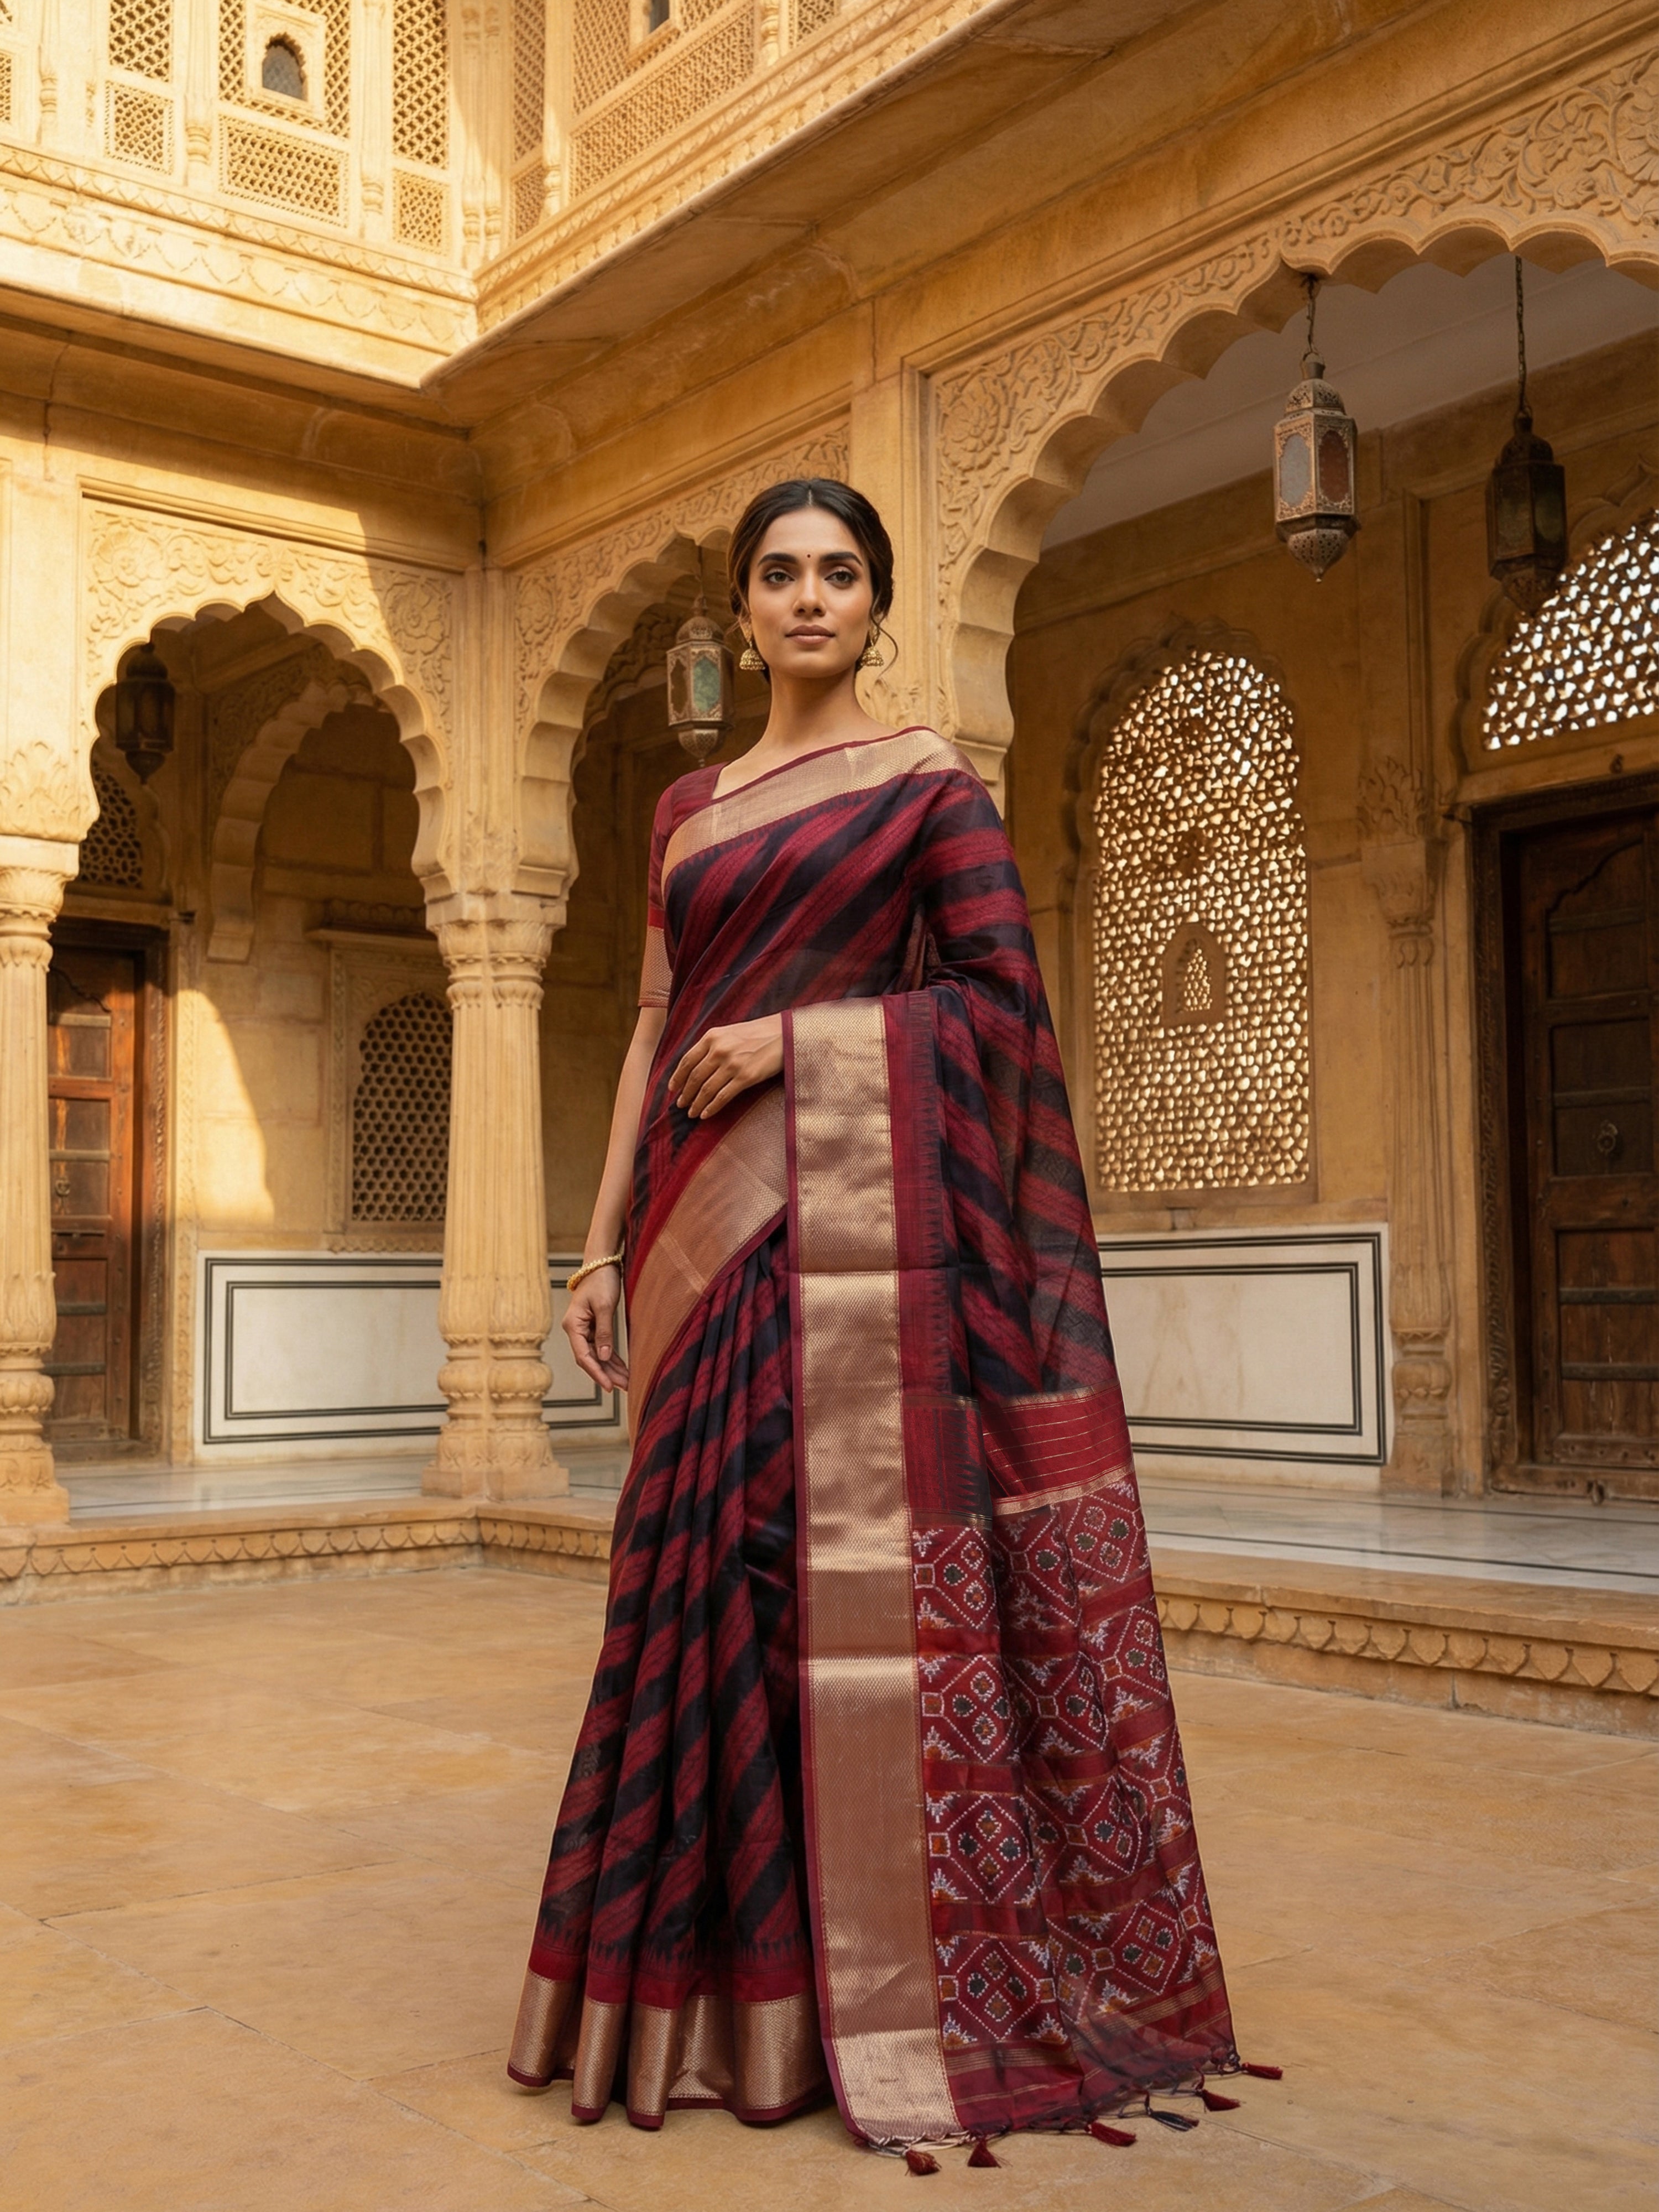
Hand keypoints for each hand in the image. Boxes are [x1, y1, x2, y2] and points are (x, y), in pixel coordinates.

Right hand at [563, 1265, 628, 1391]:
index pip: (583, 1356)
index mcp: (572, 1325)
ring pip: (596, 1355)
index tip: (609, 1387)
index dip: (596, 1373)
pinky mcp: (593, 1326)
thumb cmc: (601, 1280)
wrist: (601, 1263)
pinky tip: (622, 1369)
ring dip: (610, 1369)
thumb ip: (604, 1332)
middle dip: (606, 1374)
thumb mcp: (605, 1306)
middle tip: (625, 1388)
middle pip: (589, 1359)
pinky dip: (611, 1358)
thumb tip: (604, 1357)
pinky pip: (601, 1347)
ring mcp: (583, 1329)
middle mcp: (575, 1329)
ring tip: (626, 1382)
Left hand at [668, 1015, 783, 1119]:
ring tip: (692, 1112)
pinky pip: (723, 1097)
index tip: (672, 1089)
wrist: (785, 1033)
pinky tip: (706, 1114)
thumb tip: (695, 1067)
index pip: (687, 1060)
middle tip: (680, 1104)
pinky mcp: (746, 1077)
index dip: (677, 1077)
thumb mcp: (730, 1032)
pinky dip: (712, 1107)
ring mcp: (732, 1064)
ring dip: (696, 1104)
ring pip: (706, 1089)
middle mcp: (719, 1050)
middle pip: (694, 1077)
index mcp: (712, 1037)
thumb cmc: (758, 1033)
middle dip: (685, 1094)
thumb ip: (712, 1046)